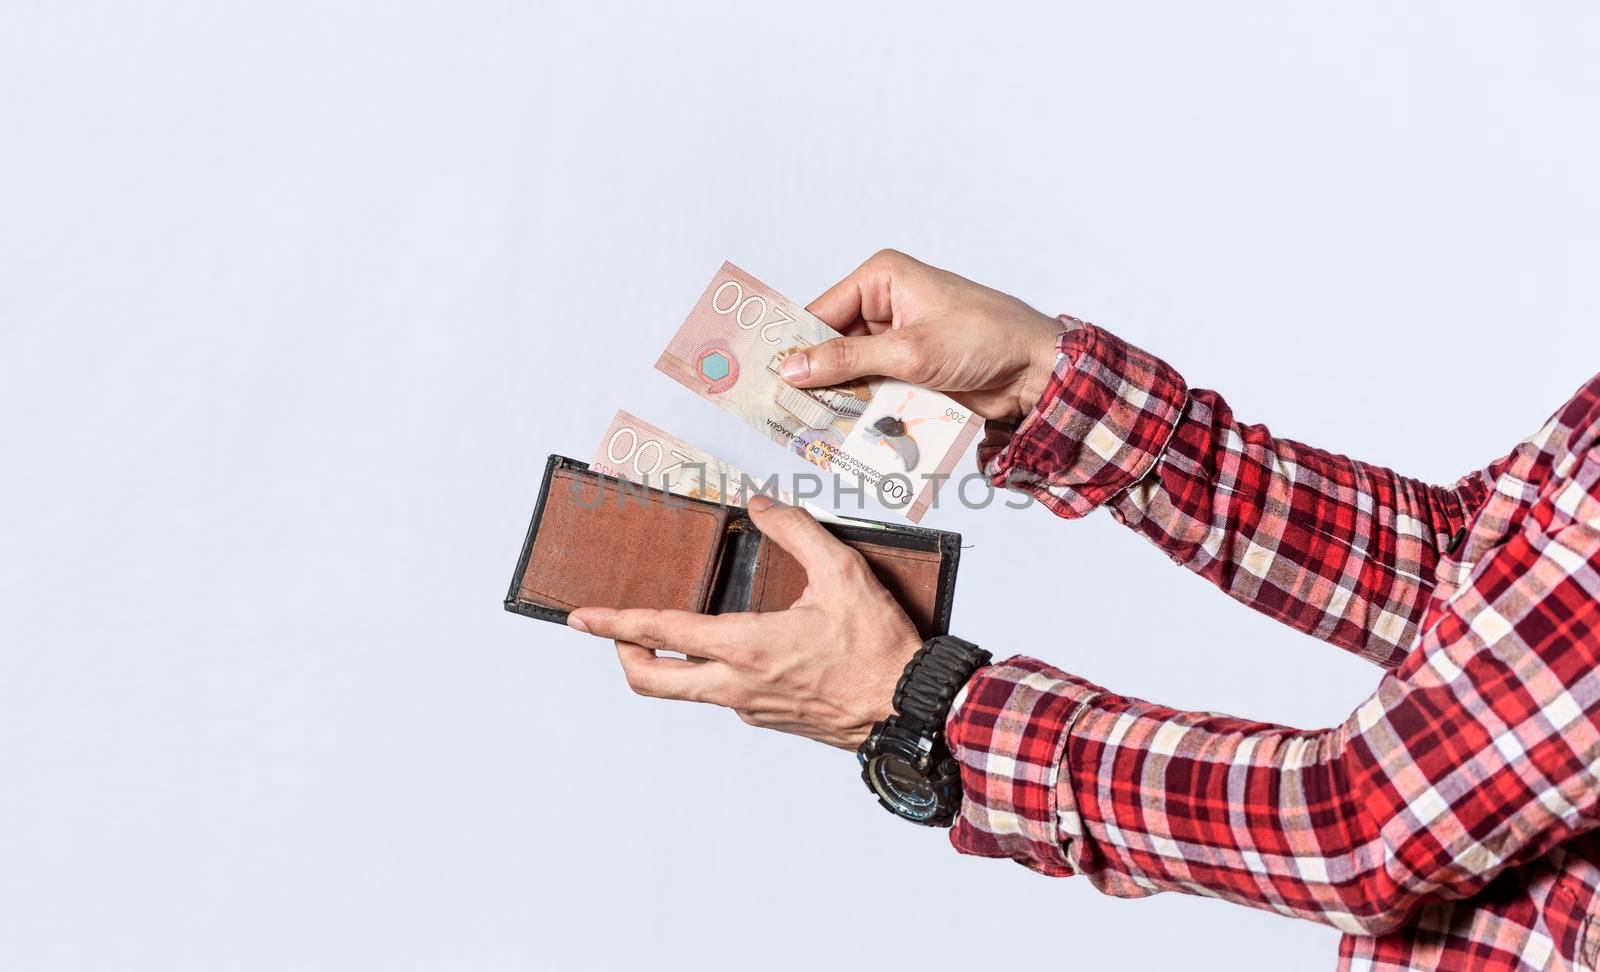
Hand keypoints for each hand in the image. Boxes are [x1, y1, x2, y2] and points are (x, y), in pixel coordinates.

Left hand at [566, 495, 924, 749]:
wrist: (907, 710)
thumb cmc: (879, 647)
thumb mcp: (843, 573)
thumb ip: (797, 531)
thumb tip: (762, 506)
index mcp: (744, 647)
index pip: (659, 634)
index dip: (613, 623)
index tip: (580, 618)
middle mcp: (735, 685)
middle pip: (650, 681)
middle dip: (622, 654)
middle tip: (612, 633)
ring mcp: (748, 708)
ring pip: (687, 690)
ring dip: (670, 663)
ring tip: (679, 634)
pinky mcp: (768, 720)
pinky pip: (725, 695)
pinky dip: (715, 672)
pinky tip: (741, 650)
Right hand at [783, 249, 1064, 425]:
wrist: (1037, 370)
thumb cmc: (987, 337)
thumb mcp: (911, 349)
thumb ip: (850, 360)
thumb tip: (795, 368)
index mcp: (883, 279)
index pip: (821, 311)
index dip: (793, 344)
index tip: (764, 375)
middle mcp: (885, 305)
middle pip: (831, 345)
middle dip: (812, 377)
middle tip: (779, 409)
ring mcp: (897, 341)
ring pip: (849, 373)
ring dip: (835, 399)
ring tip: (805, 427)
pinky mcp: (909, 371)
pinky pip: (872, 391)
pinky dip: (861, 410)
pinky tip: (841, 432)